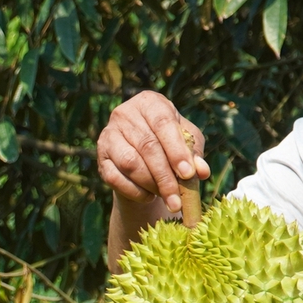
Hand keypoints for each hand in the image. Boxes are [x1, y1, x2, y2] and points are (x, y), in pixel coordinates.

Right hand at [97, 91, 210, 215]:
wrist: (143, 154)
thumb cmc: (169, 143)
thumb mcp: (187, 143)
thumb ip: (195, 155)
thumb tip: (202, 172)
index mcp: (149, 102)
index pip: (163, 123)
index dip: (176, 150)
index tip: (188, 174)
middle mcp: (125, 113)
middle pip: (147, 146)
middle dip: (165, 176)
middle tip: (178, 200)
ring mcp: (108, 134)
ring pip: (130, 163)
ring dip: (151, 184)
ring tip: (166, 198)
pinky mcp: (100, 157)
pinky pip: (115, 178)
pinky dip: (134, 191)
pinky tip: (148, 197)